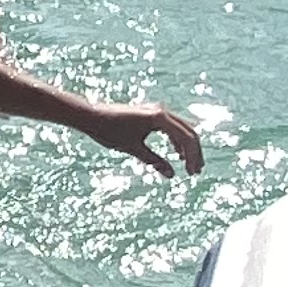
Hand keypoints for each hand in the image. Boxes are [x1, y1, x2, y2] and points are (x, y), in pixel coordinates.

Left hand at [88, 101, 202, 176]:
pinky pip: (171, 127)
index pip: (186, 138)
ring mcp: (156, 111)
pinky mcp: (150, 114)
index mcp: (159, 118)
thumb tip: (172, 175)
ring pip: (182, 129)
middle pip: (189, 132)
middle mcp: (161, 111)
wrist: (91, 116)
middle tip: (196, 172)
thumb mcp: (132, 148)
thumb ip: (154, 161)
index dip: (193, 157)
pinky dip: (177, 140)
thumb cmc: (109, 131)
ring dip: (187, 147)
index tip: (192, 174)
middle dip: (194, 153)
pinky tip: (176, 153)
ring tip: (189, 166)